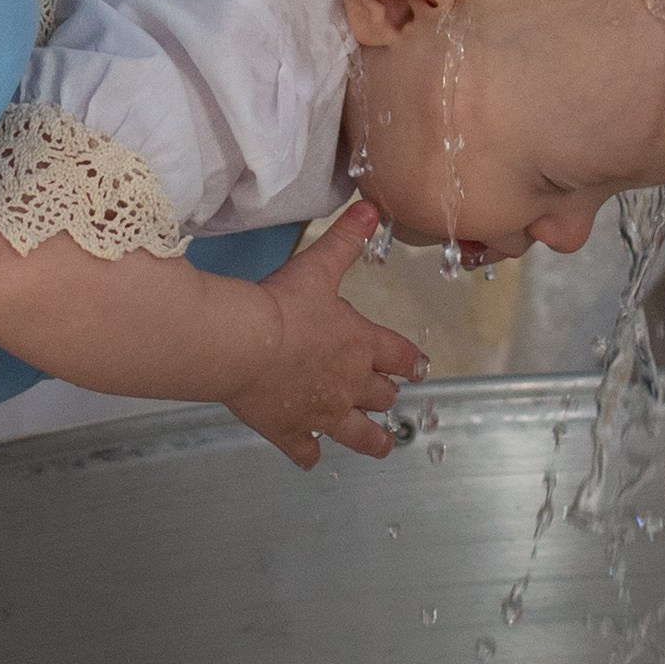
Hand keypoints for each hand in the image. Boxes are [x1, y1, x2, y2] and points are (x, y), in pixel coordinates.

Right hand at [226, 204, 427, 467]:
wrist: (244, 344)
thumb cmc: (284, 303)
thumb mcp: (319, 266)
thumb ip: (346, 239)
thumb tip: (370, 207)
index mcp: (361, 345)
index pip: (400, 356)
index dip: (412, 361)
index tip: (421, 368)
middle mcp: (349, 385)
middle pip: (382, 397)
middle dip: (388, 396)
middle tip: (390, 397)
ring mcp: (322, 414)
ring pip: (359, 435)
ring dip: (373, 440)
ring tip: (383, 446)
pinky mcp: (290, 432)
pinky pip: (306, 452)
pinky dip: (310, 455)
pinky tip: (311, 456)